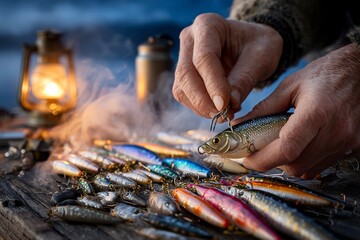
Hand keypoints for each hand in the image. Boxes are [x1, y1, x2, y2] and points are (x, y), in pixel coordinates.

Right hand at [172, 13, 282, 119]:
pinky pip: (185, 96)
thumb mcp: (261, 57)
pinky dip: (200, 108)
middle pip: (186, 74)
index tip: (225, 105)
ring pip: (181, 88)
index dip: (212, 84)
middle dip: (203, 100)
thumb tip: (229, 104)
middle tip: (224, 115)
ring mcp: (183, 57)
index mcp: (208, 25)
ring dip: (201, 107)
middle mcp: (190, 39)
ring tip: (226, 113)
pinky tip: (219, 109)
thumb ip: (244, 79)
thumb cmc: (258, 45)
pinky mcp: (184, 76)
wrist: (251, 45)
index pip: (204, 57)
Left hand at [234, 43, 359, 178]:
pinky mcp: (354, 147)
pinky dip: (305, 161)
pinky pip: (321, 166)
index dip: (263, 159)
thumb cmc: (325, 74)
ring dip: (288, 163)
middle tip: (261, 150)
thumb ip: (264, 108)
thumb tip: (240, 125)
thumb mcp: (290, 85)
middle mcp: (335, 132)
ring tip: (280, 145)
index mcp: (316, 113)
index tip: (248, 158)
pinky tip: (301, 146)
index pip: (287, 148)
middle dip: (272, 162)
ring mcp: (347, 142)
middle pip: (295, 165)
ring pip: (307, 170)